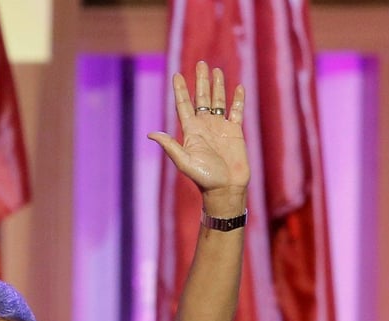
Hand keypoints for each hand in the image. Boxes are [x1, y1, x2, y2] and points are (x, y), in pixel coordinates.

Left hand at [149, 61, 248, 210]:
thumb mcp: (184, 162)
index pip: (184, 105)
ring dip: (217, 86)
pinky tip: (237, 88)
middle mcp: (205, 126)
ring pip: (218, 101)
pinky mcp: (235, 132)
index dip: (180, 90)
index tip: (177, 75)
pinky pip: (237, 111)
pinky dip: (237, 99)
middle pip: (201, 98)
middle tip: (200, 63)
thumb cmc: (203, 178)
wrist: (225, 189)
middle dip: (200, 81)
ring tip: (216, 70)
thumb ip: (170, 146)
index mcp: (191, 131)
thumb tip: (151, 134)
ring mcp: (220, 127)